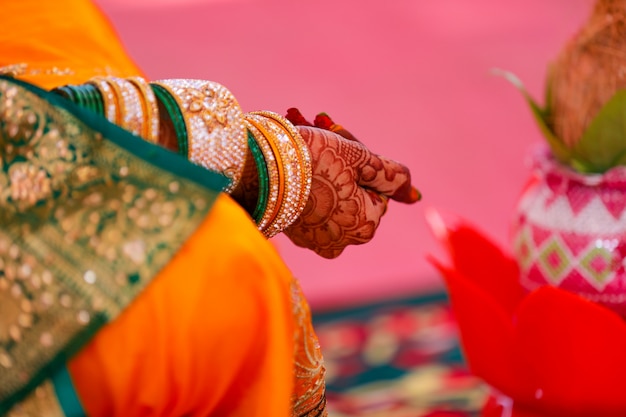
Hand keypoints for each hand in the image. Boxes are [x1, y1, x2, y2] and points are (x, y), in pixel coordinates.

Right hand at [284, 125, 419, 258]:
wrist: (259, 167)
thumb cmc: (316, 159)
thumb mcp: (361, 158)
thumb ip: (391, 176)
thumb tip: (415, 194)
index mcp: (368, 225)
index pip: (377, 191)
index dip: (361, 169)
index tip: (341, 154)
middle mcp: (344, 242)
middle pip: (355, 200)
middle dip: (343, 177)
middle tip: (323, 152)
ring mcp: (316, 242)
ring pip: (332, 206)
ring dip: (324, 184)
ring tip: (306, 162)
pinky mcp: (294, 237)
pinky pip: (310, 213)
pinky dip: (306, 196)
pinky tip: (294, 179)